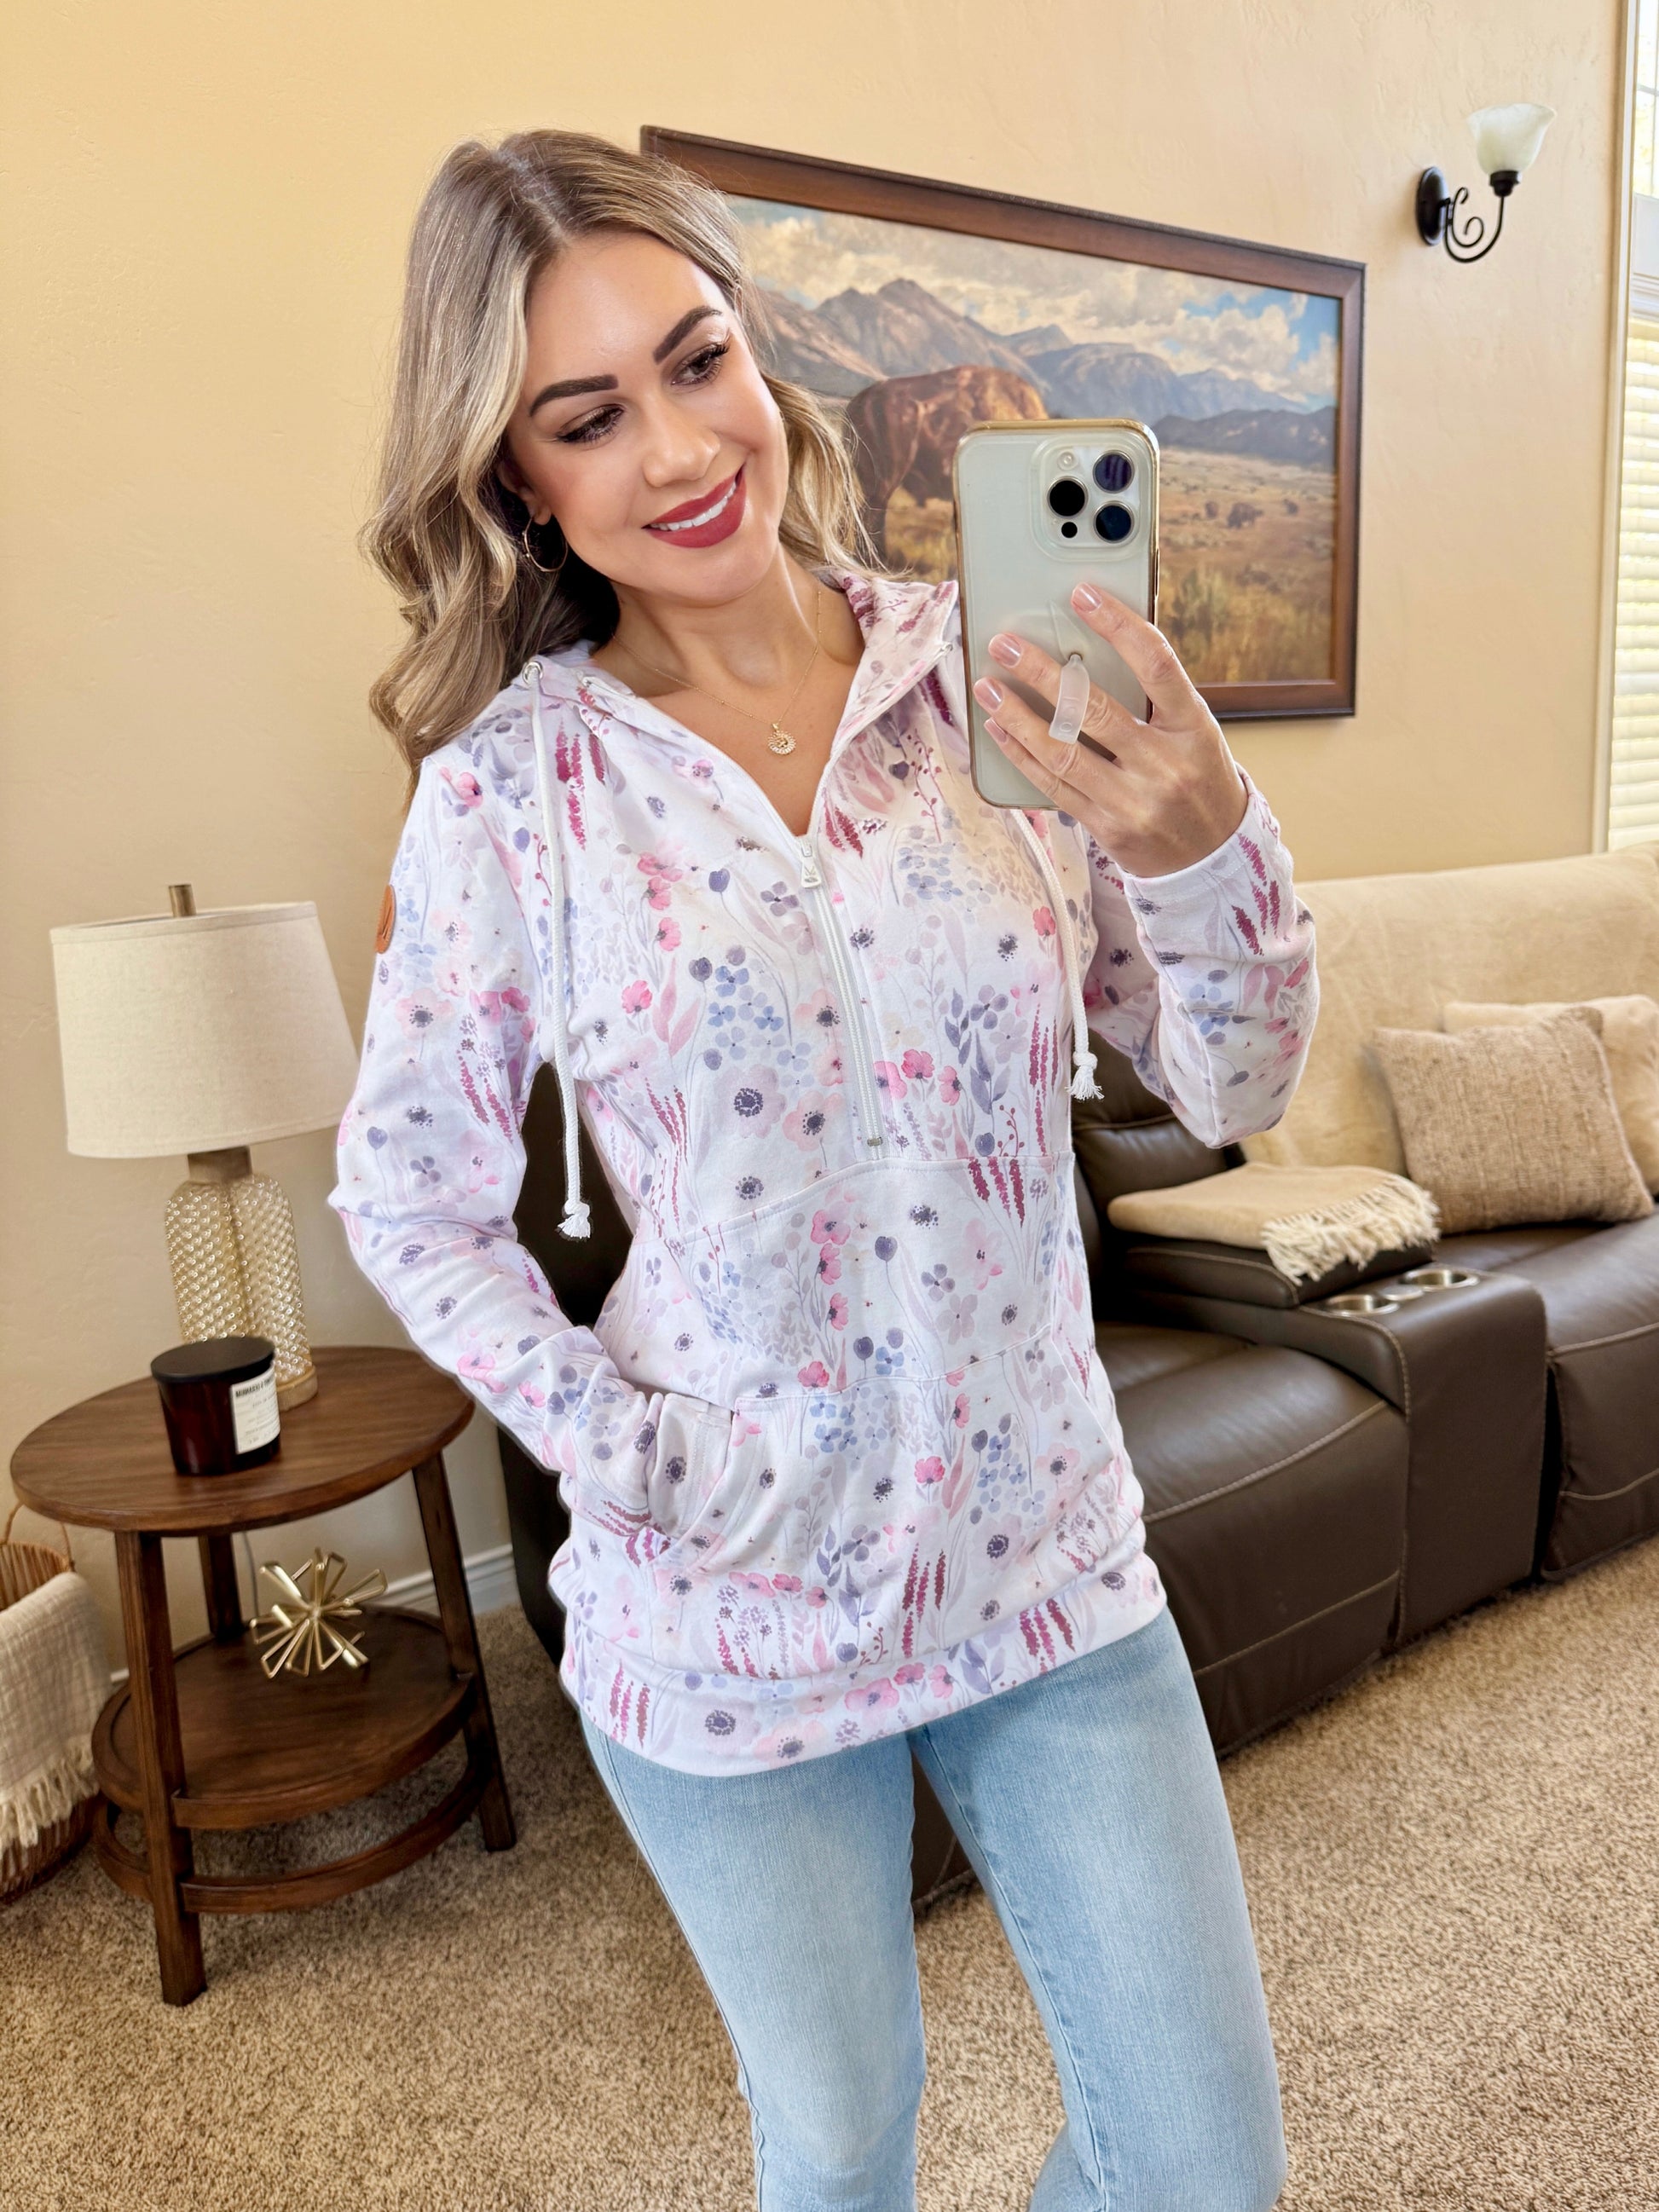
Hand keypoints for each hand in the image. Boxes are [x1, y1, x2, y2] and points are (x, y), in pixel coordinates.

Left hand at [973, 582, 1248, 877]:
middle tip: (1006, 645)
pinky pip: (1054, 785)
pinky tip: (1000, 730)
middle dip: (1042, 673)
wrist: (1213, 859)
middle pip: (1094, 708)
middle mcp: (1165, 763)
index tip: (1082, 593)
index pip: (1156, 663)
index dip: (1117, 624)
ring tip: (987, 687)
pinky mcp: (1108, 827)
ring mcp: (1134, 799)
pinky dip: (1021, 755)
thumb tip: (1088, 651)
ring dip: (1017, 716)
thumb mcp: (1196, 733)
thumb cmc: (1198, 779)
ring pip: (1063, 750)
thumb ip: (1156, 698)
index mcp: (1194, 727)